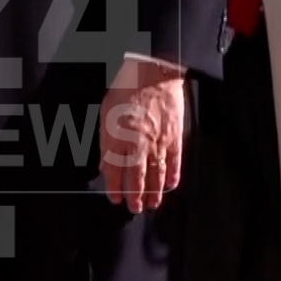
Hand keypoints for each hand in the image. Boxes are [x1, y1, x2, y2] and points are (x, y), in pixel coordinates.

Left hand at [98, 57, 185, 212]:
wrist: (154, 72)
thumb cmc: (127, 88)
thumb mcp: (106, 112)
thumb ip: (106, 140)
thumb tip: (106, 163)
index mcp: (118, 135)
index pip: (115, 169)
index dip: (115, 186)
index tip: (115, 198)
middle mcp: (138, 142)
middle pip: (137, 176)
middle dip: (136, 195)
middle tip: (135, 208)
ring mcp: (158, 141)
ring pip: (156, 173)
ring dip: (154, 191)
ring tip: (152, 204)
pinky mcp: (174, 136)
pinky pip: (174, 160)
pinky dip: (173, 175)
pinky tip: (171, 185)